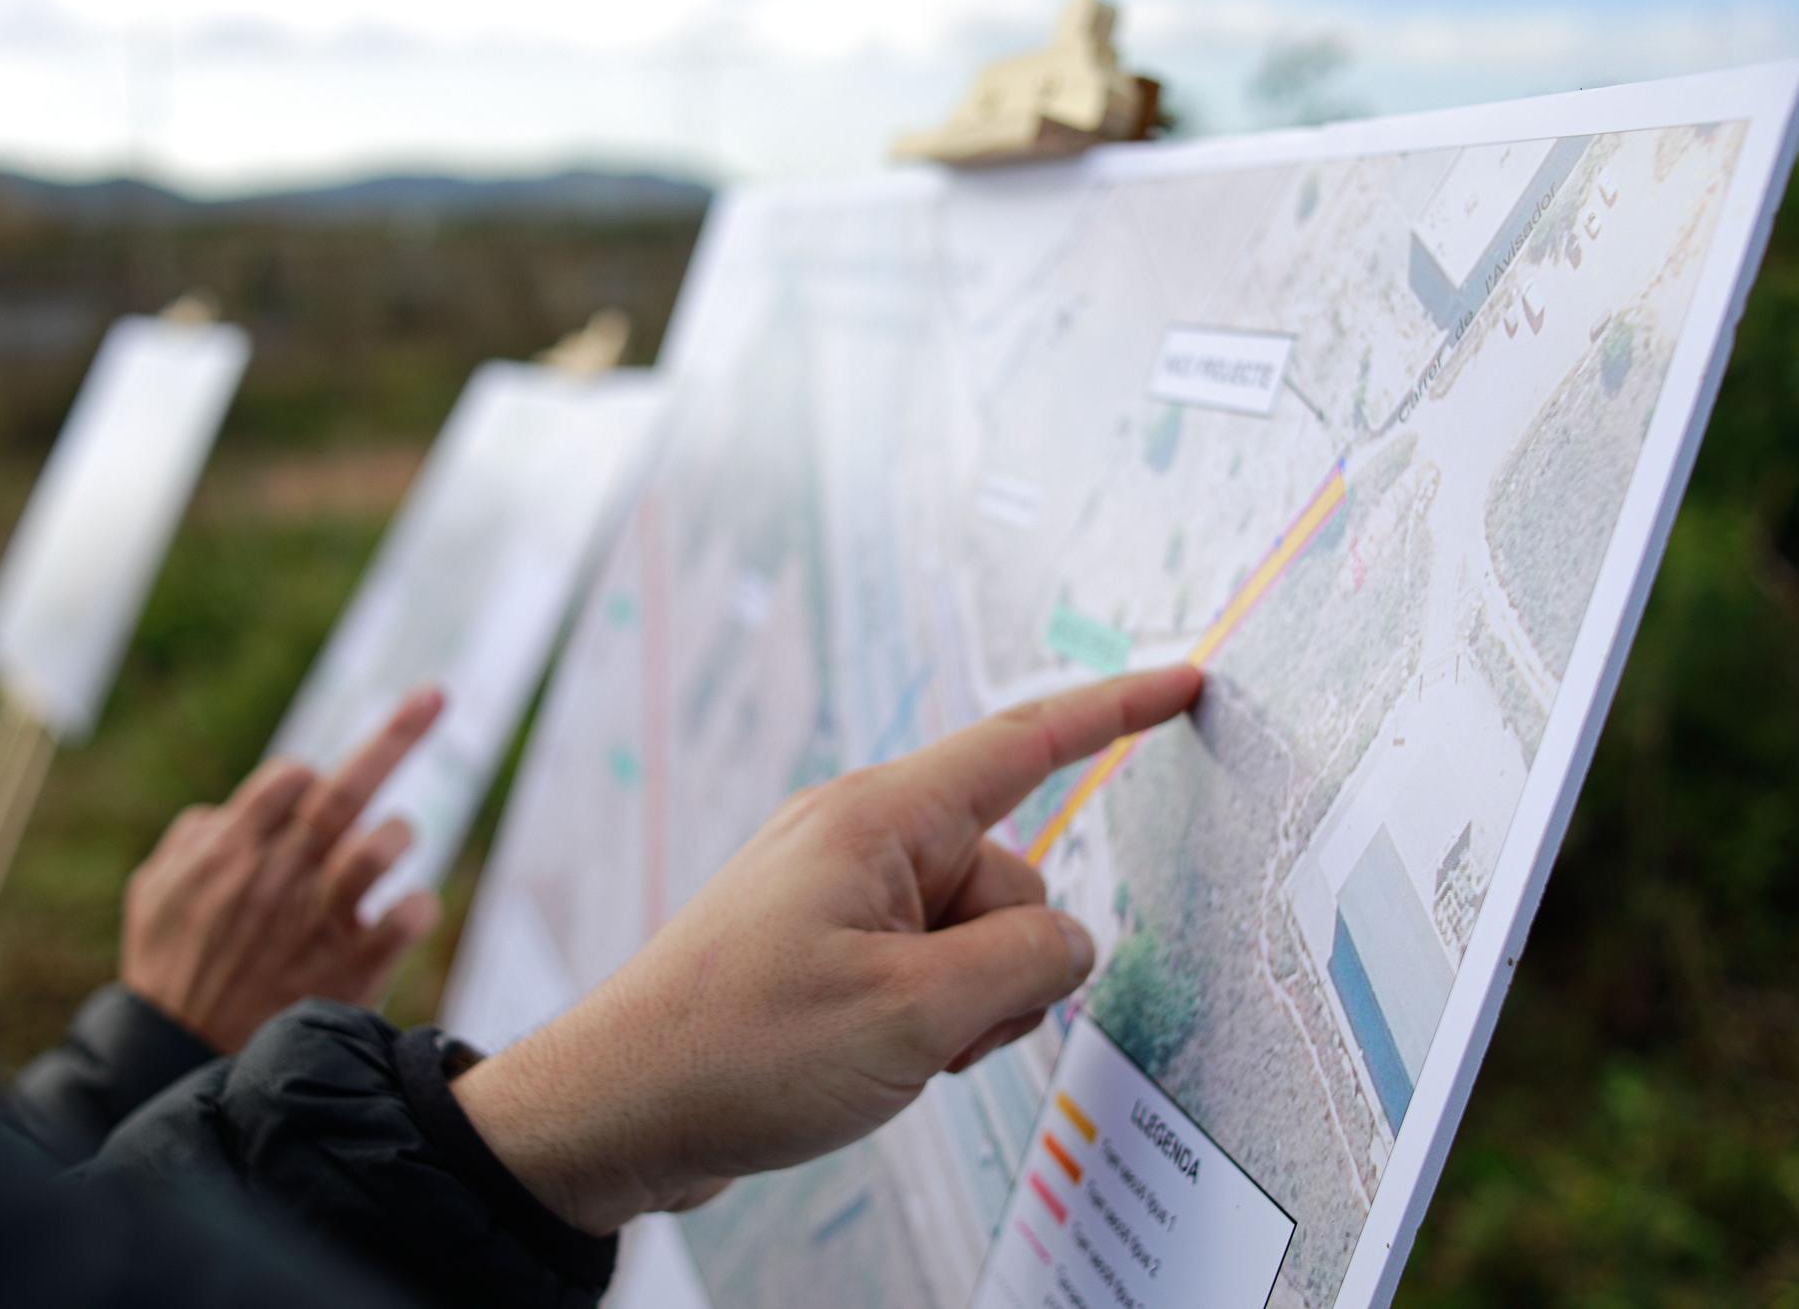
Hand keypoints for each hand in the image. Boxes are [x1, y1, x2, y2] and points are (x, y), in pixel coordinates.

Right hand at [120, 689, 446, 1052]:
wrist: (184, 1062)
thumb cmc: (173, 968)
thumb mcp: (156, 893)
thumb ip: (195, 837)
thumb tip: (237, 804)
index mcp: (232, 850)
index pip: (292, 775)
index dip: (305, 778)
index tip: (304, 796)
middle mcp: (282, 875)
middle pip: (347, 788)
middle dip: (398, 735)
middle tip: (437, 693)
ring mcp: (322, 919)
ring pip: (383, 846)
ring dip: (397, 837)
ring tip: (391, 845)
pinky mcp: (356, 965)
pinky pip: (411, 915)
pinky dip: (418, 908)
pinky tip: (405, 916)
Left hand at [451, 664, 1202, 1234]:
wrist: (615, 1112)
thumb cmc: (739, 1052)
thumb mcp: (912, 1015)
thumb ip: (1025, 964)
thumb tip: (1072, 940)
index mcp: (878, 818)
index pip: (1023, 744)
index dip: (1114, 712)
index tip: (1183, 684)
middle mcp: (861, 839)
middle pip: (1009, 875)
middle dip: (1003, 964)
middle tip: (928, 1028)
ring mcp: (840, 893)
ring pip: (973, 935)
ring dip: (962, 1005)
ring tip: (884, 1050)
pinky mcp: (826, 946)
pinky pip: (925, 968)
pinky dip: (926, 1017)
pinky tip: (867, 1060)